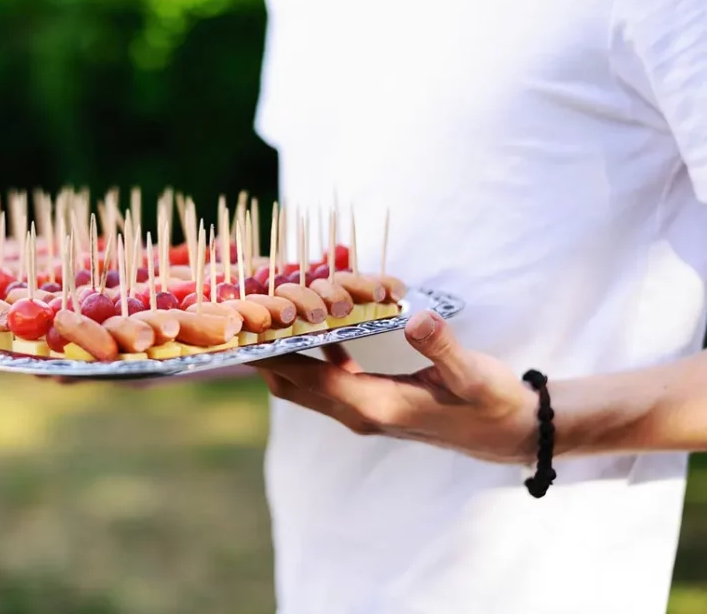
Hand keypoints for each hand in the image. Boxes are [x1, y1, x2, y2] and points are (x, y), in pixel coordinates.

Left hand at [255, 310, 539, 463]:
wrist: (507, 431)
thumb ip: (442, 348)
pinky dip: (312, 353)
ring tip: (265, 316)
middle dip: (264, 354)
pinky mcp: (371, 399)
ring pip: (305, 383)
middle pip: (292, 385)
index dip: (274, 355)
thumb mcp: (472, 373)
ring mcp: (362, 408)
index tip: (244, 330)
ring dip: (284, 353)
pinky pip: (327, 377)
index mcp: (375, 406)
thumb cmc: (490, 402)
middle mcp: (360, 412)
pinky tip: (310, 321)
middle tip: (240, 316)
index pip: (308, 379)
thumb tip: (416, 318)